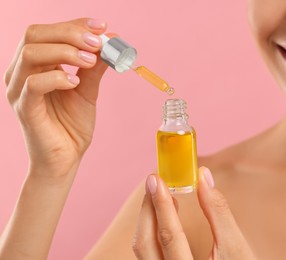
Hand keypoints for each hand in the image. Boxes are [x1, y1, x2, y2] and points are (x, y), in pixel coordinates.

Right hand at [4, 18, 107, 176]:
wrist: (66, 159)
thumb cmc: (71, 125)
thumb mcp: (87, 90)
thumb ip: (94, 67)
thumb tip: (109, 42)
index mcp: (35, 65)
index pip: (47, 31)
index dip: (74, 24)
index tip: (102, 26)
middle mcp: (21, 72)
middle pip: (35, 34)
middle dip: (70, 33)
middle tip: (98, 43)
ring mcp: (19, 90)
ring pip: (31, 54)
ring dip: (65, 51)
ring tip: (90, 61)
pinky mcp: (25, 109)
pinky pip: (33, 84)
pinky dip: (57, 77)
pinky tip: (75, 82)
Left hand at [132, 167, 255, 258]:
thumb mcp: (235, 248)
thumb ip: (218, 212)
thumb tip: (204, 177)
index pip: (169, 236)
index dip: (161, 204)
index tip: (157, 179)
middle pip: (145, 243)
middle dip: (147, 209)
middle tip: (154, 181)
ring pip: (143, 249)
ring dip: (148, 219)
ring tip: (160, 194)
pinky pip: (148, 253)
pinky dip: (152, 231)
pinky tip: (163, 217)